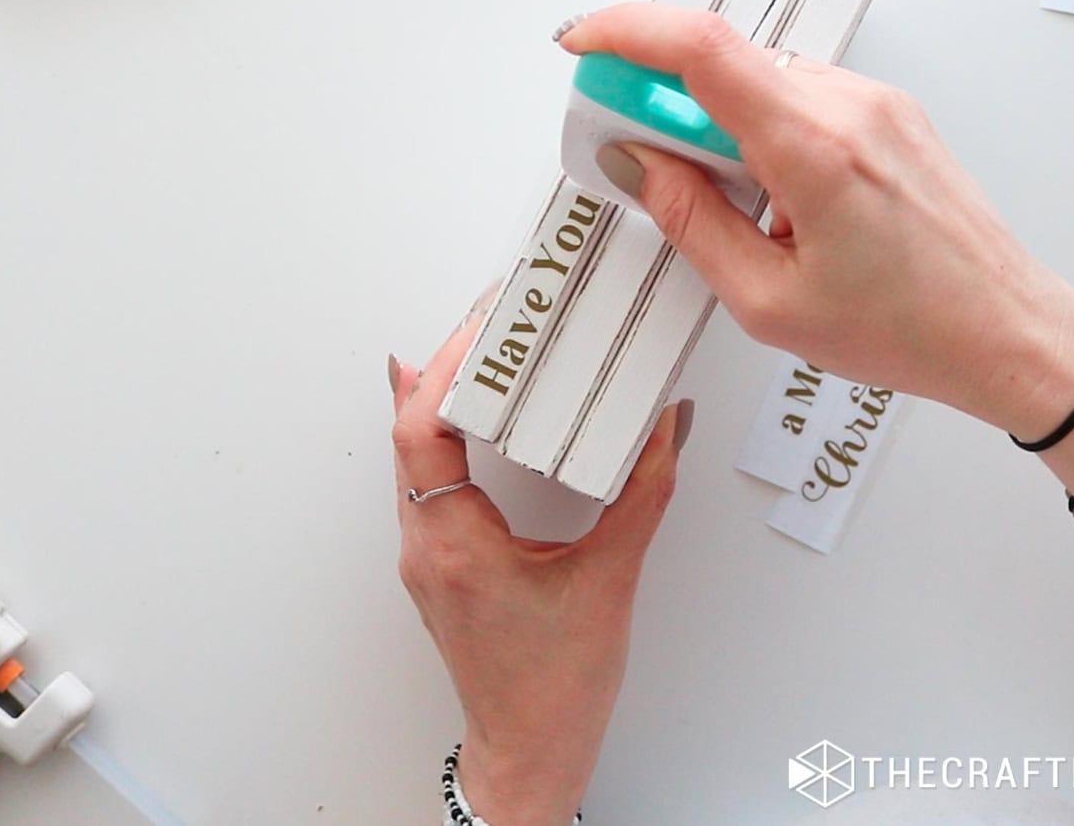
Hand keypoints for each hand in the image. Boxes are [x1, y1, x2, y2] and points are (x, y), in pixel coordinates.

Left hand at [389, 296, 689, 825]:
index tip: (481, 326)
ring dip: (440, 398)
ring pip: (413, 456)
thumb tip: (664, 429)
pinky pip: (426, 480)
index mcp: (454, 546)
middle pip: (410, 432)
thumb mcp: (611, 581)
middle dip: (445, 367)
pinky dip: (443, 434)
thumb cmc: (557, 690)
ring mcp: (427, 557)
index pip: (423, 432)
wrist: (530, 754)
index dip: (445, 369)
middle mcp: (426, 546)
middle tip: (489, 319)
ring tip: (482, 351)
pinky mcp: (441, 564)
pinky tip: (466, 414)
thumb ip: (642, 496)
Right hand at [561, 4, 1073, 438]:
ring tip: (729, 210)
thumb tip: (637, 162)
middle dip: (664, 104)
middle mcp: (850, 105)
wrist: (1006, 331)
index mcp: (816, 148)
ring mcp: (876, 103)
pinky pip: (799, 98)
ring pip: (760, 83)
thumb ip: (691, 222)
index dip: (628, 32)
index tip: (584, 45)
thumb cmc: (908, 329)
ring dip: (717, 127)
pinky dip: (760, 133)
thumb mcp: (770, 303)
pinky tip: (771, 201)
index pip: (702, 47)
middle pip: (724, 65)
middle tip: (638, 162)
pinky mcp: (889, 113)